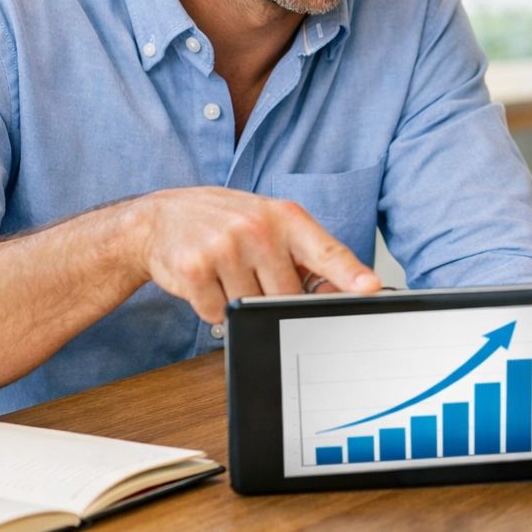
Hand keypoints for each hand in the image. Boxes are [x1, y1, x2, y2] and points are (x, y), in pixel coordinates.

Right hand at [131, 187, 379, 321]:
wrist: (161, 217)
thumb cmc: (224, 220)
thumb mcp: (269, 223)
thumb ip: (305, 254)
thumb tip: (342, 292)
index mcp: (284, 216)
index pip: (325, 250)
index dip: (350, 273)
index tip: (370, 287)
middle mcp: (256, 228)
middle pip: (288, 296)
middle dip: (274, 296)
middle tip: (253, 272)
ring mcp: (224, 248)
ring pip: (252, 309)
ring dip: (240, 302)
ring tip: (227, 272)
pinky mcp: (194, 270)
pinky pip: (219, 315)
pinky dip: (213, 307)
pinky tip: (207, 280)